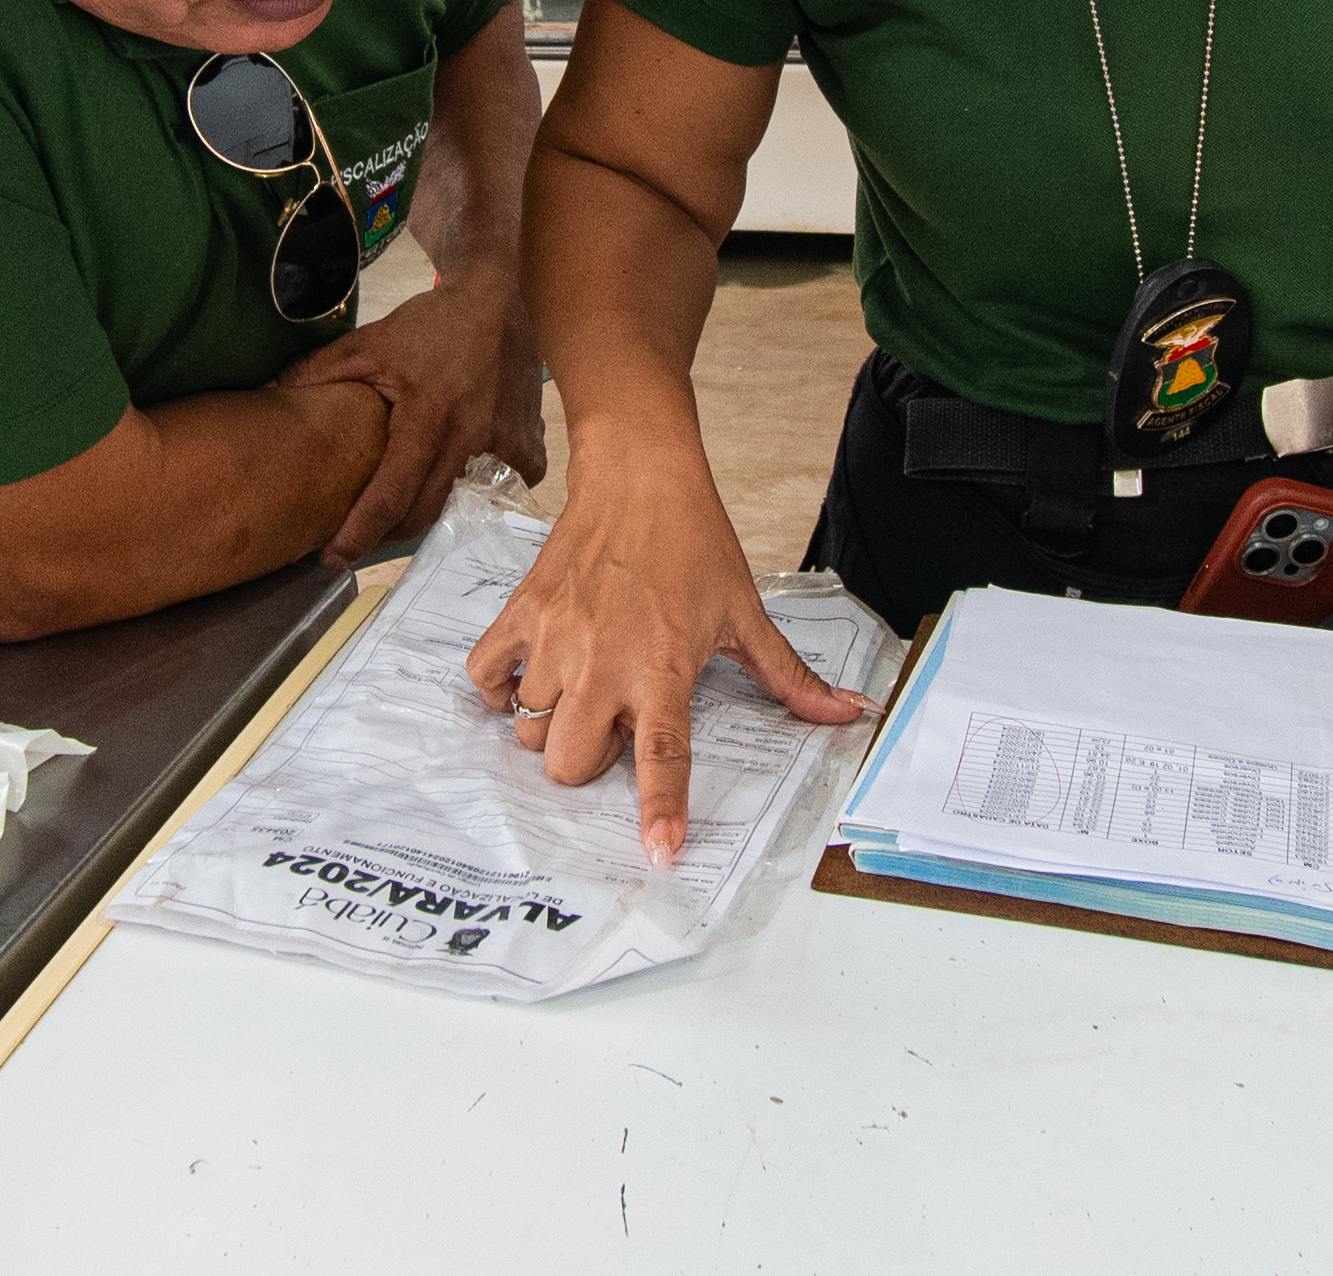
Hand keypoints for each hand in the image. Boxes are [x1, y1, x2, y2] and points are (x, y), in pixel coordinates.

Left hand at [274, 260, 546, 565]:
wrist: (493, 293)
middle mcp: (466, 434)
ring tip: (408, 510)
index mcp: (425, 417)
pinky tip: (474, 473)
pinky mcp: (525, 431)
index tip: (334, 558)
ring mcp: (502, 436)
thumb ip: (319, 372)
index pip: (389, 494)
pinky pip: (516, 475)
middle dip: (390, 534)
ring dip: (436, 510)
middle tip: (363, 539)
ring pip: (467, 498)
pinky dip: (498, 482)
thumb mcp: (369, 343)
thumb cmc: (429, 322)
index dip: (359, 534)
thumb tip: (270, 392)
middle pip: (426, 510)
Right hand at [462, 442, 867, 864]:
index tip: (658, 854)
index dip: (660, 810)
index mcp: (663, 670)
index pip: (662, 756)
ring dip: (552, 725)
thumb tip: (848, 713)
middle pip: (571, 764)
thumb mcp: (747, 614)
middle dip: (588, 763)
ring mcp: (555, 641)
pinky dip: (497, 692)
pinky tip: (527, 679)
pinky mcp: (520, 616)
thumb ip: (789, 676)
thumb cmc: (696, 544)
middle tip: (614, 721)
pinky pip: (484, 680)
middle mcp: (603, 664)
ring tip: (581, 687)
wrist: (640, 477)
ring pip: (529, 729)